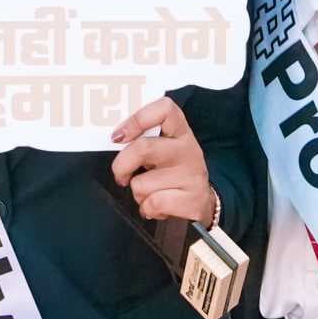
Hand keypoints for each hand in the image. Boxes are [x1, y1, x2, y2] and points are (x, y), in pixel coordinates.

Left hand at [108, 97, 216, 225]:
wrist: (202, 202)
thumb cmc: (173, 172)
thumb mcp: (163, 150)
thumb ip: (143, 140)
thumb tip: (115, 139)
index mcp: (180, 131)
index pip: (164, 109)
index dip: (137, 119)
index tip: (119, 136)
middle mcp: (188, 149)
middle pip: (143, 148)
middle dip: (122, 165)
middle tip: (121, 174)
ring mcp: (192, 175)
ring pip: (142, 184)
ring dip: (138, 194)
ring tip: (151, 193)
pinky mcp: (192, 200)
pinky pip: (153, 203)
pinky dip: (148, 209)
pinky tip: (158, 207)